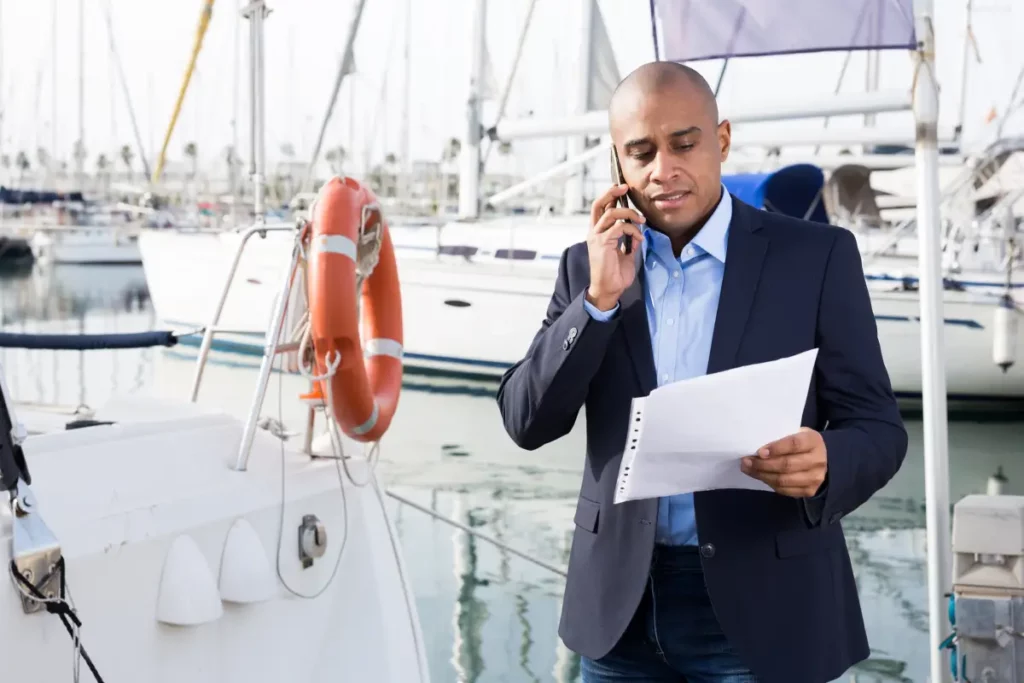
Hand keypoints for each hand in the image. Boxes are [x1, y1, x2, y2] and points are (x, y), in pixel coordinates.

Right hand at [586, 184, 644, 310]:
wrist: (608, 291)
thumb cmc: (615, 275)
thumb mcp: (626, 254)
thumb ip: (630, 241)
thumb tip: (639, 233)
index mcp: (598, 233)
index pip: (601, 208)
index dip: (611, 196)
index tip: (624, 189)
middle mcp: (594, 232)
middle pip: (599, 204)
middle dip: (612, 193)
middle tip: (625, 188)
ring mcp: (596, 237)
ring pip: (611, 213)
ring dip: (629, 213)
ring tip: (641, 220)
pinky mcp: (602, 244)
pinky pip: (619, 228)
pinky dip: (632, 230)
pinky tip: (638, 238)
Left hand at [741, 427, 826, 497]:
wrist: (819, 459)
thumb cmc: (800, 443)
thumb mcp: (795, 433)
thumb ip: (780, 437)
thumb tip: (755, 446)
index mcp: (814, 441)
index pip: (794, 444)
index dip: (776, 448)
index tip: (759, 452)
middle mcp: (818, 460)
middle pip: (787, 465)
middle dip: (763, 464)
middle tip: (746, 461)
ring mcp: (815, 478)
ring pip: (784, 480)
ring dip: (762, 475)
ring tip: (748, 469)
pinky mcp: (810, 491)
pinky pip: (785, 490)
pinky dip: (769, 483)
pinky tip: (760, 476)